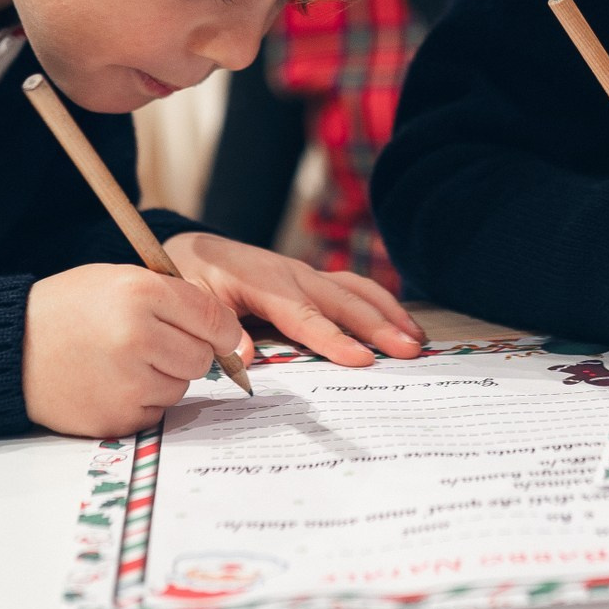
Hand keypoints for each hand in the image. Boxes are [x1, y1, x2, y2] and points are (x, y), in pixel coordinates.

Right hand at [22, 262, 246, 437]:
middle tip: (155, 343)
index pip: (213, 317)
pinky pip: (156, 412)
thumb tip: (227, 334)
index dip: (221, 328)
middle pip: (202, 357)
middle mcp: (137, 338)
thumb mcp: (119, 279)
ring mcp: (127, 383)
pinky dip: (143, 400)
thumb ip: (173, 299)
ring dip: (164, 376)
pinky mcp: (117, 418)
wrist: (12, 348)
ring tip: (124, 361)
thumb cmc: (69, 309)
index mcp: (140, 294)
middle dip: (187, 351)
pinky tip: (112, 383)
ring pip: (181, 387)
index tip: (219, 334)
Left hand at [165, 232, 426, 366]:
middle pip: (343, 302)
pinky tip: (401, 324)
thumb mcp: (192, 300)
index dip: (333, 339)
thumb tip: (246, 356)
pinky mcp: (313, 280)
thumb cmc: (192, 278)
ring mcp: (306, 275)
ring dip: (389, 313)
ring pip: (356, 290)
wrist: (195, 249)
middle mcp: (292, 275)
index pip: (304, 316)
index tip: (362, 360)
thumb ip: (217, 327)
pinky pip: (352, 289)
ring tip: (416, 340)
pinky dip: (381, 304)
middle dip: (379, 327)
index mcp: (263, 282)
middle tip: (410, 352)